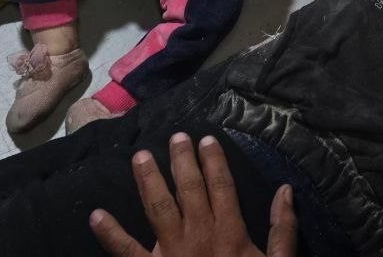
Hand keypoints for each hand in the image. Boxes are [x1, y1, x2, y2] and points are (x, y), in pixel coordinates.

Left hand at [89, 132, 295, 256]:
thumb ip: (284, 230)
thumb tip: (286, 191)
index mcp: (230, 234)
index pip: (222, 187)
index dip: (215, 162)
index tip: (207, 139)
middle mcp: (199, 236)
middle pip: (189, 190)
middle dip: (182, 161)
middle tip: (175, 137)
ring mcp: (171, 254)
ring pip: (158, 209)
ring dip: (148, 182)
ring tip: (140, 156)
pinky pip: (126, 252)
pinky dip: (110, 234)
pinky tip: (96, 215)